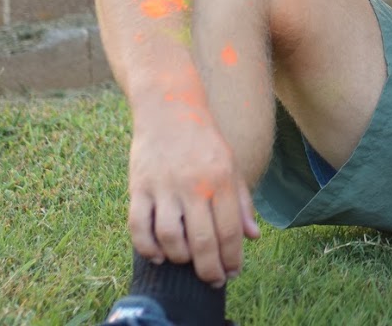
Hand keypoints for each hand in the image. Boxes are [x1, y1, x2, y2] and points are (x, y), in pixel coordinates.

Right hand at [127, 112, 259, 286]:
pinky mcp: (138, 187)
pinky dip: (147, 247)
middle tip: (213, 281)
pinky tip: (158, 255)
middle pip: (202, 241)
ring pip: (170, 238)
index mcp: (221, 180)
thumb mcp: (232, 166)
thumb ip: (241, 202)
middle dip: (209, 269)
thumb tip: (252, 237)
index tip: (232, 273)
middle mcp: (194, 185)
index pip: (229, 231)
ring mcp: (164, 187)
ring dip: (180, 258)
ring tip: (187, 262)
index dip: (231, 259)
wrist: (170, 110)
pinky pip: (139, 226)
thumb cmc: (205, 141)